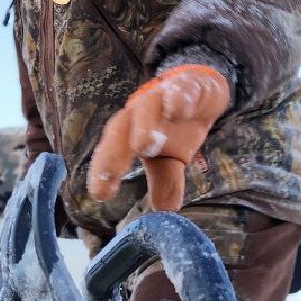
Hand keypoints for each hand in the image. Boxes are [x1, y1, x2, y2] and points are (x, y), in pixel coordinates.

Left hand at [87, 64, 229, 210]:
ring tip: (142, 145)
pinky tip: (177, 111)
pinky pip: (182, 90)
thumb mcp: (170, 160)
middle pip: (120, 129)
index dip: (104, 171)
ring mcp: (162, 98)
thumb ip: (165, 182)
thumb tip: (164, 213)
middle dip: (114, 151)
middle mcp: (139, 114)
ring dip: (144, 124)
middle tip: (111, 174)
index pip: (112, 152)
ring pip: (148, 107)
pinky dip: (178, 99)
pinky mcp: (188, 87)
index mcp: (129, 132)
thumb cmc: (174, 129)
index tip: (101, 194)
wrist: (200, 91)